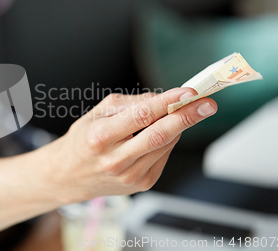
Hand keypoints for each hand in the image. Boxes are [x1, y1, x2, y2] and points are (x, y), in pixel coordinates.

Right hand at [48, 88, 216, 201]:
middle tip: (208, 104)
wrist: (69, 175)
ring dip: (179, 127)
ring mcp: (129, 176)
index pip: (141, 116)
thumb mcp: (96, 114)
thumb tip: (160, 98)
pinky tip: (161, 133)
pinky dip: (168, 141)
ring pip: (165, 145)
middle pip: (159, 135)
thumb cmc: (83, 141)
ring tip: (184, 112)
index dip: (167, 102)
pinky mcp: (140, 184)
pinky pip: (163, 157)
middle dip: (187, 117)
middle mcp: (115, 160)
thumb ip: (129, 105)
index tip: (188, 92)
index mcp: (100, 137)